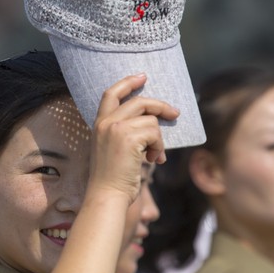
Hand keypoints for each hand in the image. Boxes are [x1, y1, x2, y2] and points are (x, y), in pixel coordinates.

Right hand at [89, 74, 178, 202]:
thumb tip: (152, 122)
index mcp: (98, 124)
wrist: (106, 196)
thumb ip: (124, 133)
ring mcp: (116, 128)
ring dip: (158, 140)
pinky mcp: (129, 137)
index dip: (128, 82)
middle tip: (175, 113)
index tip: (142, 76)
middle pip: (139, 102)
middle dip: (160, 106)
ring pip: (151, 121)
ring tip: (154, 156)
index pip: (111, 93)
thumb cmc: (112, 179)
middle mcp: (106, 123)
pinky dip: (159, 147)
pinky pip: (155, 133)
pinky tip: (154, 160)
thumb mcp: (112, 150)